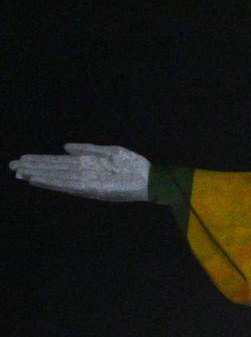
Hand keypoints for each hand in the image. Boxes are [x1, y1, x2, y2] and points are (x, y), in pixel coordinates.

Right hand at [9, 143, 150, 201]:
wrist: (151, 179)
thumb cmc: (133, 165)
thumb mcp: (110, 151)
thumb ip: (87, 148)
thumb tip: (64, 146)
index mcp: (87, 163)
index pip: (58, 162)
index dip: (40, 161)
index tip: (22, 159)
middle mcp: (83, 173)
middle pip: (53, 170)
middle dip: (33, 167)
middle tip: (12, 166)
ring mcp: (87, 181)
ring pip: (57, 177)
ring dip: (38, 175)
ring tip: (20, 173)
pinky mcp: (94, 190)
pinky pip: (69, 186)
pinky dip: (54, 183)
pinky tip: (40, 180)